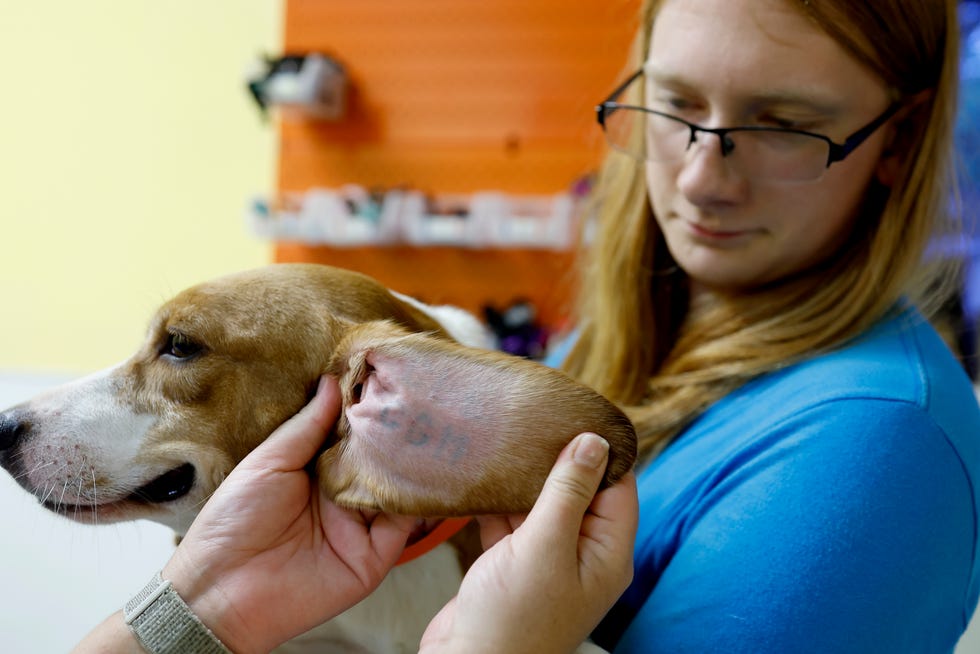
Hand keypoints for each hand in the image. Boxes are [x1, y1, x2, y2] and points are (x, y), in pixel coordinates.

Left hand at [162, 376, 416, 653]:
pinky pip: (404, 523)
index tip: (388, 375)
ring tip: (433, 425)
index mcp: (316, 469)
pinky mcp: (375, 555)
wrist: (222, 590)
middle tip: (420, 395)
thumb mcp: (268, 461)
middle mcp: (343, 494)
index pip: (353, 433)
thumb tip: (333, 381)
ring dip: (413, 460)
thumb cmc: (232, 521)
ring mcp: (362, 524)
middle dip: (398, 430)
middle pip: (381, 457)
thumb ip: (305, 426)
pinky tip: (426, 470)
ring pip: (398, 485)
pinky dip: (417, 498)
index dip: (369, 408)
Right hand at [420, 432, 638, 653]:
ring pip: (543, 503)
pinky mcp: (513, 563)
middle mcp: (583, 553)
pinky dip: (500, 500)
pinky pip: (513, 521)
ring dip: (525, 477)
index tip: (579, 412)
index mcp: (607, 553)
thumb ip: (568, 492)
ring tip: (506, 438)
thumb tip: (594, 441)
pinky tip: (484, 474)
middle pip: (580, 490)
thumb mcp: (545, 546)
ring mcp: (547, 559)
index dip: (603, 449)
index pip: (618, 486)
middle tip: (536, 419)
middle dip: (558, 457)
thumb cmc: (513, 619)